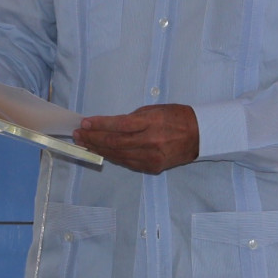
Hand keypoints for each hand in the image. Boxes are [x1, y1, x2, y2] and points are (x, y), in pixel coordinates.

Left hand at [73, 104, 198, 173]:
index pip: (120, 125)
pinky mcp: (152, 167)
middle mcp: (150, 142)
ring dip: (99, 149)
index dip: (100, 125)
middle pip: (115, 142)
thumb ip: (133, 118)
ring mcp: (151, 157)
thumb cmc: (177, 117)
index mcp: (151, 123)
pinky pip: (127, 162)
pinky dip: (112, 156)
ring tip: (84, 143)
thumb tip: (110, 124)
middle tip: (79, 134)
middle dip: (94, 138)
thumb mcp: (154, 110)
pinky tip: (101, 151)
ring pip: (118, 155)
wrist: (199, 136)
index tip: (85, 123)